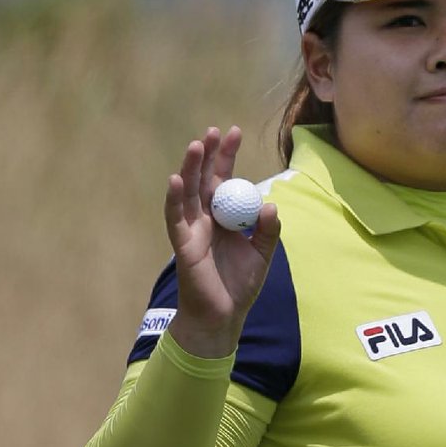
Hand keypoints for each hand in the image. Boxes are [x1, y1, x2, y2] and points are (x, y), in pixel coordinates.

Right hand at [164, 126, 279, 357]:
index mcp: (224, 217)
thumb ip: (267, 231)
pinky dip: (175, 199)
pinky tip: (176, 179)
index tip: (234, 132)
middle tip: (214, 131)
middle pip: (204, 180)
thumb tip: (270, 206)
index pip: (224, 180)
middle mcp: (205, 219)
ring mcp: (192, 230)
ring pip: (188, 193)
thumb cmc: (239, 285)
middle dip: (209, 155)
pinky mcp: (183, 244)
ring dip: (191, 169)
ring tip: (196, 145)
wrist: (224, 316)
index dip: (227, 157)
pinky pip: (176, 218)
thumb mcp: (261, 254)